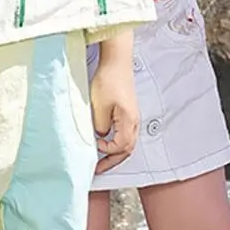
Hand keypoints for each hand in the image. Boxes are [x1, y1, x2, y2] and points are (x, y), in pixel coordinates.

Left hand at [91, 55, 139, 173]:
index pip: (121, 146)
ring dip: (116, 151)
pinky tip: (108, 140)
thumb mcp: (99, 106)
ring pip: (128, 141)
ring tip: (104, 158)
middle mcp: (134, 120)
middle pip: (128, 148)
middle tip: (100, 168)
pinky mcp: (128, 110)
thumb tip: (100, 136)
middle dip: (114, 160)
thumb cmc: (109, 79)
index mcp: (129, 120)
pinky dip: (118, 141)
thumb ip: (100, 126)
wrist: (117, 61)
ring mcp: (132, 115)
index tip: (95, 146)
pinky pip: (126, 132)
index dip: (107, 151)